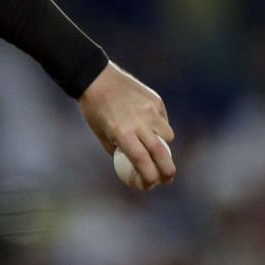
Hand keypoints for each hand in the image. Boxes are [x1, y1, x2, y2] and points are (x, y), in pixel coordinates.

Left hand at [77, 61, 176, 187]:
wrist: (97, 79)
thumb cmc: (95, 110)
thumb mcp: (102, 134)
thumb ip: (118, 149)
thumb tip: (132, 165)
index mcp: (122, 134)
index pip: (142, 161)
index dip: (149, 177)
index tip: (151, 185)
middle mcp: (139, 123)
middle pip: (160, 153)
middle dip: (167, 170)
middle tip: (168, 179)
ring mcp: (149, 110)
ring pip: (167, 135)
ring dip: (164, 146)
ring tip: (157, 149)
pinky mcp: (156, 100)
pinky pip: (163, 120)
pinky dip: (160, 127)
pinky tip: (151, 127)